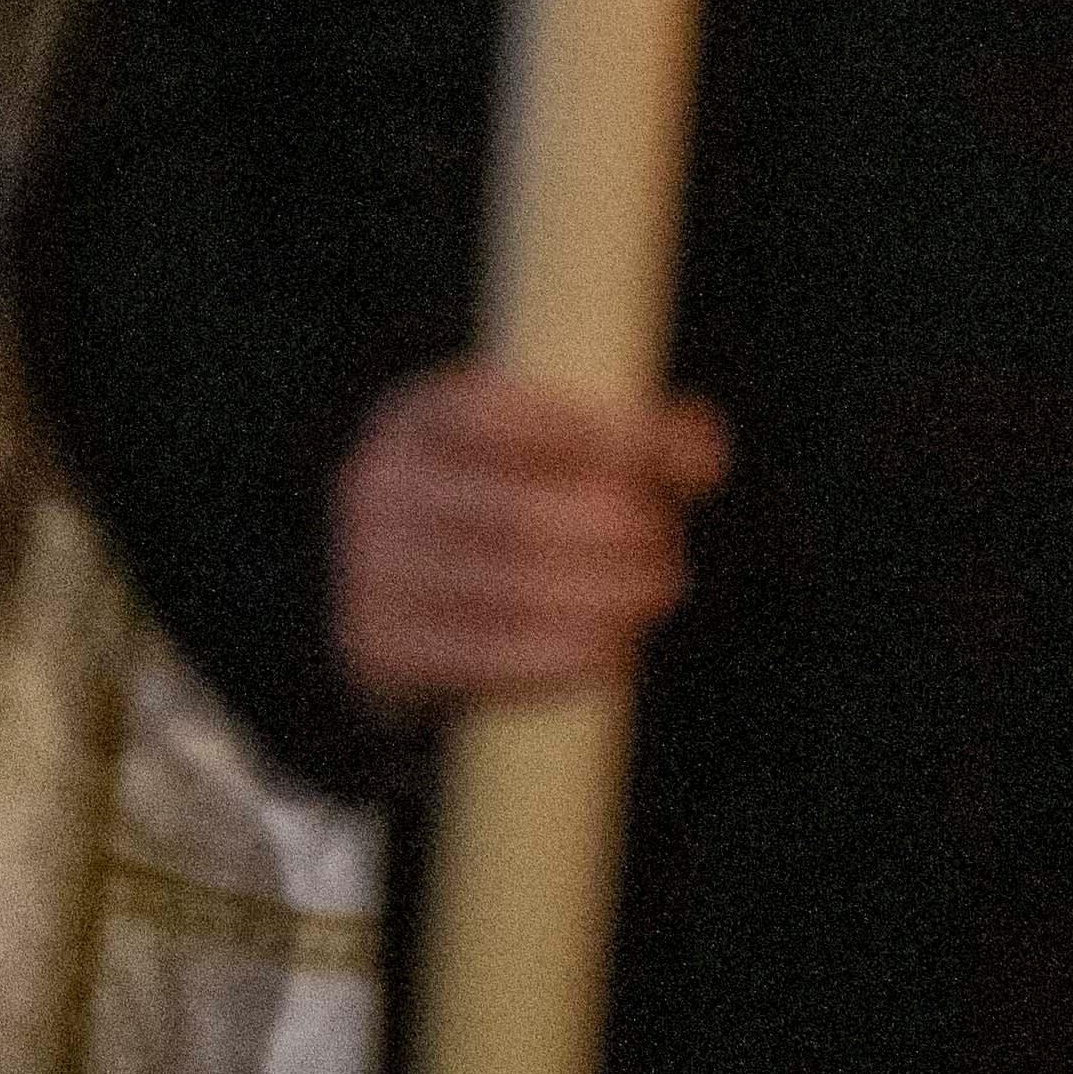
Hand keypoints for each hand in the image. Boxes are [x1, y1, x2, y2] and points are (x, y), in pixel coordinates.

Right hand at [332, 359, 728, 709]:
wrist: (412, 611)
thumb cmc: (504, 514)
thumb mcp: (551, 461)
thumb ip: (630, 446)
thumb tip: (702, 447)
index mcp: (412, 419)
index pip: (479, 414)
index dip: (564, 433)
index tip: (642, 462)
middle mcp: (376, 485)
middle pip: (504, 510)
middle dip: (604, 531)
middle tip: (668, 549)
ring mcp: (369, 569)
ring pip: (499, 587)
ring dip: (596, 596)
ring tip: (656, 593)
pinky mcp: (378, 649)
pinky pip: (474, 659)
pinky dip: (554, 657)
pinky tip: (612, 652)